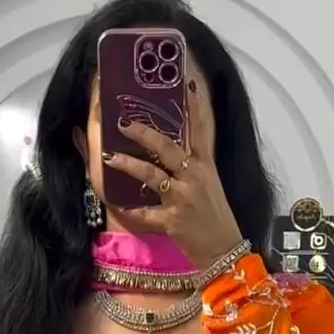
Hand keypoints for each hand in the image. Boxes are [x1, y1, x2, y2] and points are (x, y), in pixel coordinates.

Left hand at [103, 82, 243, 268]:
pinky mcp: (173, 221)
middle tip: (124, 123)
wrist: (225, 250)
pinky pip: (146, 214)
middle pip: (168, 148)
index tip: (187, 84)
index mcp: (206, 166)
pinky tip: (118, 206)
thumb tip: (176, 154)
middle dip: (145, 133)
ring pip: (152, 175)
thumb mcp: (211, 186)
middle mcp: (194, 177)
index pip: (202, 130)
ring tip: (109, 157)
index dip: (195, 106)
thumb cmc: (216, 218)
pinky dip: (131, 211)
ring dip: (129, 165)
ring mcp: (183, 198)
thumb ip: (194, 168)